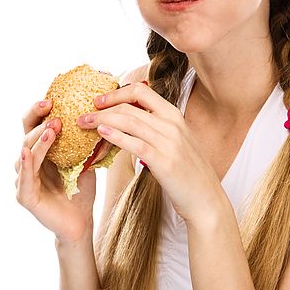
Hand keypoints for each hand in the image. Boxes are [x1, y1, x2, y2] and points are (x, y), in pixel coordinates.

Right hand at [15, 99, 96, 242]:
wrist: (81, 220)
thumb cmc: (81, 188)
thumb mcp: (88, 160)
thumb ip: (90, 141)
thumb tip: (107, 115)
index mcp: (42, 150)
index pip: (35, 124)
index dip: (40, 109)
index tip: (53, 97)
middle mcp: (29, 161)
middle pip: (26, 133)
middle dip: (38, 118)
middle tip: (51, 106)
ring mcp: (24, 178)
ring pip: (25, 154)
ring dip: (38, 139)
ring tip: (52, 129)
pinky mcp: (26, 196)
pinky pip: (24, 178)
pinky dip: (27, 164)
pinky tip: (28, 152)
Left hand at [76, 82, 225, 223]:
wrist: (205, 198)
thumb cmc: (187, 172)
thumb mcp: (175, 142)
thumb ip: (156, 129)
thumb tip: (128, 123)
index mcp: (175, 116)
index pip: (142, 91)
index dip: (117, 93)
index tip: (99, 100)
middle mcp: (173, 125)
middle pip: (130, 106)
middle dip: (103, 108)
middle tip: (83, 115)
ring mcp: (170, 142)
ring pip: (130, 121)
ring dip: (102, 120)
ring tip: (84, 124)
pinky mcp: (164, 161)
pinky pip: (135, 143)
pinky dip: (116, 136)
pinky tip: (102, 134)